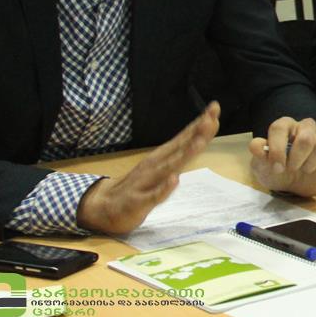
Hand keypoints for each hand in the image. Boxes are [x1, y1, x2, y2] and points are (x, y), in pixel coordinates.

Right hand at [76, 101, 219, 234]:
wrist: (100, 208)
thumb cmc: (136, 188)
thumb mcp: (161, 168)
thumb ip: (178, 155)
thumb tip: (201, 137)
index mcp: (161, 157)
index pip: (183, 138)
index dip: (200, 124)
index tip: (215, 108)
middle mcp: (154, 166)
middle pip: (178, 148)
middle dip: (196, 133)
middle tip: (212, 117)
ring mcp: (145, 183)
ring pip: (167, 168)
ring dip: (184, 155)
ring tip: (199, 142)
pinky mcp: (138, 203)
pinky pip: (153, 196)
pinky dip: (164, 188)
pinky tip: (174, 180)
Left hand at [248, 117, 315, 195]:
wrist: (293, 183)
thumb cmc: (276, 171)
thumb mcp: (261, 166)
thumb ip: (259, 155)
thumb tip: (256, 145)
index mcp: (284, 126)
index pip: (280, 128)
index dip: (278, 148)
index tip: (277, 167)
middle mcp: (303, 126)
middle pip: (306, 137)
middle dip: (298, 158)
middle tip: (292, 169)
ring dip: (311, 163)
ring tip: (305, 170)